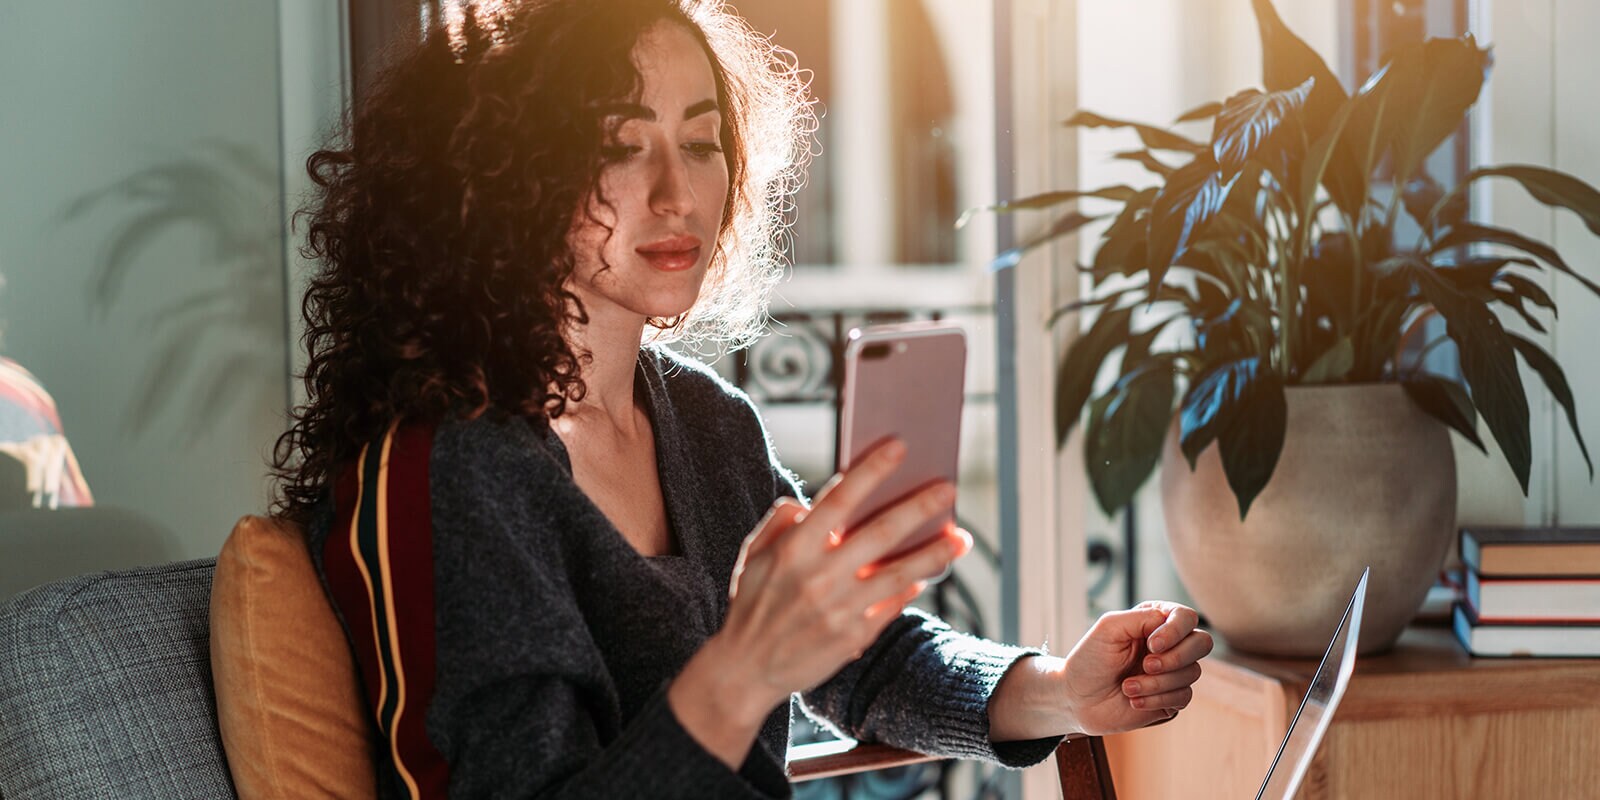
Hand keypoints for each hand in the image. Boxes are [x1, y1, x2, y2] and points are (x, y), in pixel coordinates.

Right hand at [668, 439, 971, 766]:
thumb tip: (812, 502)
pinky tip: (928, 574)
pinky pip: (892, 605)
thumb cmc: (751, 604)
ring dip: (935, 553)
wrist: (745, 669)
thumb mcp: (752, 555)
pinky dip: (912, 587)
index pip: (840, 499)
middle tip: (949, 488)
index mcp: (793, 549)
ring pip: (899, 573)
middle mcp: (819, 576)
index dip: (871, 471)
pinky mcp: (853, 638)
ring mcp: (839, 609)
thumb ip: (780, 521)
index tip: (899, 447)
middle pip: (881, 533)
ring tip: (961, 538)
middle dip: (920, 507)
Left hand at [1058, 601, 1212, 735]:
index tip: (1151, 646)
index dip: (1175, 631)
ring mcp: (1172, 672)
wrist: (1077, 699)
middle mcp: (1169, 645)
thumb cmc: (1090, 660)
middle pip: (1202, 642)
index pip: (1186, 617)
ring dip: (1157, 682)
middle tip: (1146, 666)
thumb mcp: (1110, 628)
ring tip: (1127, 687)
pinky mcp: (1172, 698)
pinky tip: (1134, 700)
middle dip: (1176, 657)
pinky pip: (1184, 697)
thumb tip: (1171, 622)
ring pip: (1191, 672)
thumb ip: (1143, 618)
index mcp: (1154, 622)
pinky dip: (1157, 699)